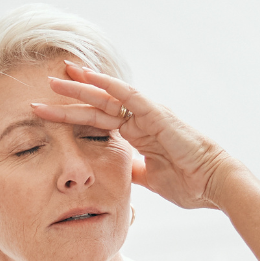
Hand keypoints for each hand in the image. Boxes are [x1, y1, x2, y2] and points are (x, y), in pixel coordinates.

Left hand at [31, 60, 239, 211]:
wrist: (212, 184)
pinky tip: (91, 77)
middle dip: (72, 94)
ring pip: (108, 96)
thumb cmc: (188, 182)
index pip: (99, 120)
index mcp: (137, 134)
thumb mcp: (149, 178)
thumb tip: (117, 172)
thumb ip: (133, 170)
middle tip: (47, 83)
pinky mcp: (158, 115)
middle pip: (98, 104)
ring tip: (59, 76)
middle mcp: (140, 119)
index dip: (75, 114)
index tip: (51, 110)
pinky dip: (110, 85)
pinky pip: (130, 96)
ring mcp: (148, 114)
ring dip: (83, 86)